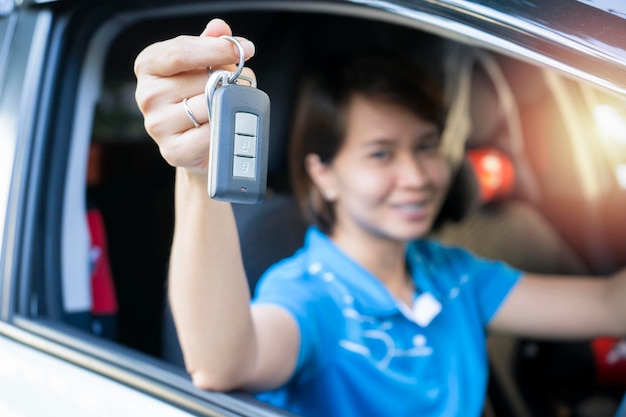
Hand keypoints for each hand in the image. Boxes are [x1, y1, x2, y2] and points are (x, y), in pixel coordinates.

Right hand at [134, 19, 255, 173]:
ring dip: (229, 104)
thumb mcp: (201, 64)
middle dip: (229, 80)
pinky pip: (210, 134)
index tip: (244, 50)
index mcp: (149, 66)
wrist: (196, 145)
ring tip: (229, 105)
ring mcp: (157, 125)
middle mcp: (146, 95)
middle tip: (236, 86)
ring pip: (209, 106)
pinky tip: (221, 126)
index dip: (216, 50)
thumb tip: (220, 29)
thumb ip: (210, 44)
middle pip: (202, 80)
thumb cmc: (198, 97)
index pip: (181, 52)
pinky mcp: (172, 150)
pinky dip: (223, 128)